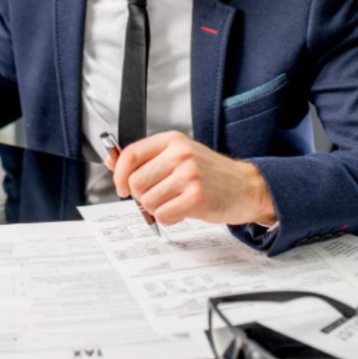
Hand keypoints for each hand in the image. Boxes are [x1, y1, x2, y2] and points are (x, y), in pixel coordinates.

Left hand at [108, 131, 275, 225]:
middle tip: (160, 195)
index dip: (118, 175)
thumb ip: (145, 159)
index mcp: (172, 140)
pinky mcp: (197, 198)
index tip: (121, 187)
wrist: (246, 186)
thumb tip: (111, 160)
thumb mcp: (178, 156)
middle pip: (135, 182)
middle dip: (142, 196)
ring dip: (157, 208)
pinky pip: (163, 215)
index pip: (130, 155)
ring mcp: (189, 175)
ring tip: (175, 201)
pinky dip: (169, 218)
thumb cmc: (210, 173)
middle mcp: (180, 154)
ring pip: (147, 201)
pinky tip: (182, 210)